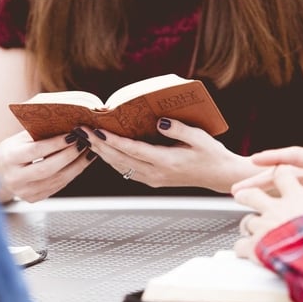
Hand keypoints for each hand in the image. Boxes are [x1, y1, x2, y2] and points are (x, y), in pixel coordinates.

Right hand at [0, 130, 95, 201]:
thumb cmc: (11, 151)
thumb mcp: (18, 139)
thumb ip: (38, 133)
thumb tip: (65, 124)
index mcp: (10, 158)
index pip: (36, 151)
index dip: (56, 143)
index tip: (72, 134)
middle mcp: (15, 177)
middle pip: (47, 168)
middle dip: (69, 155)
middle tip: (84, 143)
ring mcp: (24, 191)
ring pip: (56, 180)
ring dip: (76, 166)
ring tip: (88, 152)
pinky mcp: (33, 198)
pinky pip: (57, 186)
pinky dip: (71, 174)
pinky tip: (80, 164)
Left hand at [81, 118, 243, 192]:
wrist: (219, 176)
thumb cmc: (211, 154)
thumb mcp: (199, 137)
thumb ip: (178, 129)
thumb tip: (159, 121)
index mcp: (167, 162)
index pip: (133, 151)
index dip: (113, 142)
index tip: (97, 132)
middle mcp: (156, 173)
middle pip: (121, 160)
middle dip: (99, 145)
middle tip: (82, 131)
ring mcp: (153, 179)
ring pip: (121, 167)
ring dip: (102, 154)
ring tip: (87, 139)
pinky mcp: (153, 180)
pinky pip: (127, 170)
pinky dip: (113, 160)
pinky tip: (104, 151)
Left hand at [232, 170, 302, 261]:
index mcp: (296, 197)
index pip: (283, 175)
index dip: (278, 172)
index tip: (274, 172)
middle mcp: (274, 208)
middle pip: (254, 193)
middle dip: (247, 192)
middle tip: (238, 192)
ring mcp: (262, 226)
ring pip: (247, 220)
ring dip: (247, 225)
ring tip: (247, 230)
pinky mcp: (254, 245)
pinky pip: (242, 244)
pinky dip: (242, 248)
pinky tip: (243, 252)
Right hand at [233, 146, 302, 227]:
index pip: (295, 157)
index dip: (275, 158)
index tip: (255, 160)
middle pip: (282, 179)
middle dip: (257, 182)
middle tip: (235, 189)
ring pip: (286, 197)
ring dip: (265, 201)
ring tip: (244, 208)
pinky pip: (300, 214)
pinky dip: (283, 219)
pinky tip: (269, 227)